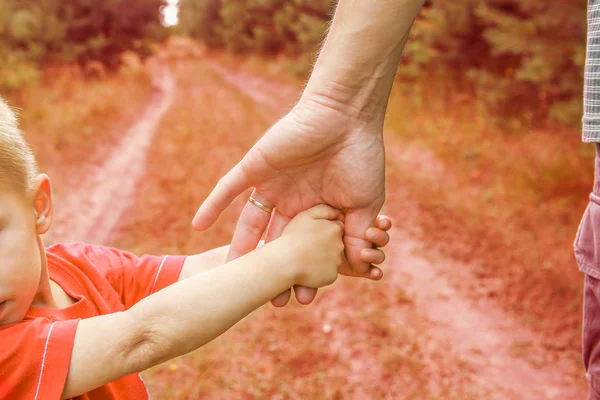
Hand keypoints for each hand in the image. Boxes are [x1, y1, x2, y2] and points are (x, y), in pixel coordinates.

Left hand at [192, 99, 384, 305]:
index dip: (303, 271)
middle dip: (271, 269)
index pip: (304, 247)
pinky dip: (212, 205)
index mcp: (317, 209)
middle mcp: (292, 200)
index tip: (303, 296)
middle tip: (269, 298)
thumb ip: (357, 234)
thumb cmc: (361, 158)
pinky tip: (197, 225)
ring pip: (250, 222)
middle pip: (276, 242)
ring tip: (229, 273)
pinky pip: (228, 189)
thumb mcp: (366, 204)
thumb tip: (359, 266)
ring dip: (239, 247)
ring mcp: (272, 185)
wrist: (346, 117)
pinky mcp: (255, 167)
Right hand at [280, 205, 343, 288]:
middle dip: (325, 245)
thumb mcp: (306, 215)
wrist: (285, 261)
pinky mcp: (332, 276)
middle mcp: (340, 245)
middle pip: (335, 244)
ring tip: (306, 258)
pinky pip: (328, 273)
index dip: (323, 232)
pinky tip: (308, 269)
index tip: (312, 235)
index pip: (336, 228)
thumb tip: (337, 213)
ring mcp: (337, 262)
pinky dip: (320, 272)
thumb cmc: (293, 237)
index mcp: (335, 229)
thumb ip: (324, 210)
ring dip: (322, 259)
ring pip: (332, 259)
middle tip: (308, 247)